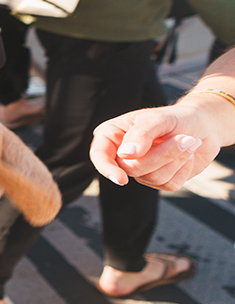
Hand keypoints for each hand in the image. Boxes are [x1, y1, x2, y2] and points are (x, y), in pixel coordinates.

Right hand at [90, 100, 220, 191]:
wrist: (204, 126)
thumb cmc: (177, 118)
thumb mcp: (159, 119)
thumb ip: (141, 134)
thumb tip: (125, 154)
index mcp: (113, 135)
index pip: (100, 155)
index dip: (107, 169)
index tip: (121, 179)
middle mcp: (123, 155)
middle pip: (131, 169)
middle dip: (161, 156)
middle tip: (183, 138)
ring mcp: (141, 170)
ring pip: (152, 178)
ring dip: (176, 159)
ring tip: (186, 142)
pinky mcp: (160, 181)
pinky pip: (168, 185)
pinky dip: (183, 169)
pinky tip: (186, 155)